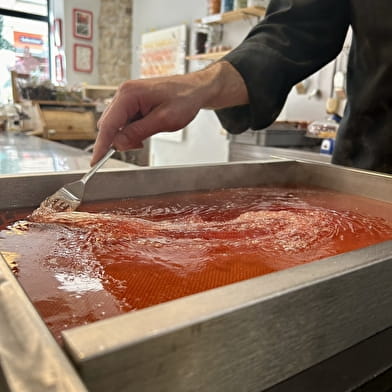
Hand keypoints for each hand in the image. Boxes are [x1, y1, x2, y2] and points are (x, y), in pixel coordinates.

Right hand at [91, 61, 247, 164]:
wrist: (195, 89)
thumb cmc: (184, 98)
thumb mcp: (164, 120)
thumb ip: (139, 132)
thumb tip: (118, 144)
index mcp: (129, 94)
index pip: (108, 124)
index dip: (101, 145)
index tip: (95, 161)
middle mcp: (124, 94)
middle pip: (109, 125)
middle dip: (119, 140)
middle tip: (139, 145)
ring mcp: (128, 97)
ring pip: (117, 124)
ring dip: (128, 135)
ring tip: (149, 132)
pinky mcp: (133, 102)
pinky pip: (126, 121)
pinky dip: (133, 130)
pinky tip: (147, 130)